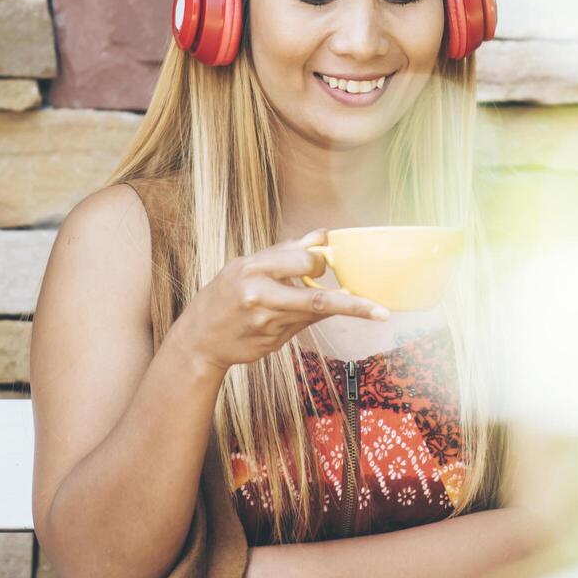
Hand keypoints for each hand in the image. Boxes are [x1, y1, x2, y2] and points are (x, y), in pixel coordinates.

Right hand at [172, 229, 388, 373]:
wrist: (199, 339)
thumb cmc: (226, 294)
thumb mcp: (247, 266)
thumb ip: (286, 252)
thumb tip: (322, 235)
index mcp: (252, 268)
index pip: (303, 260)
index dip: (322, 261)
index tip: (328, 262)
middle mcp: (259, 295)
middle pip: (319, 298)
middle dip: (353, 303)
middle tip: (378, 309)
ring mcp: (266, 323)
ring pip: (315, 315)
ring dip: (338, 310)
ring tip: (368, 311)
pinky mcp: (271, 343)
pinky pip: (302, 328)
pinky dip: (308, 319)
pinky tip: (292, 316)